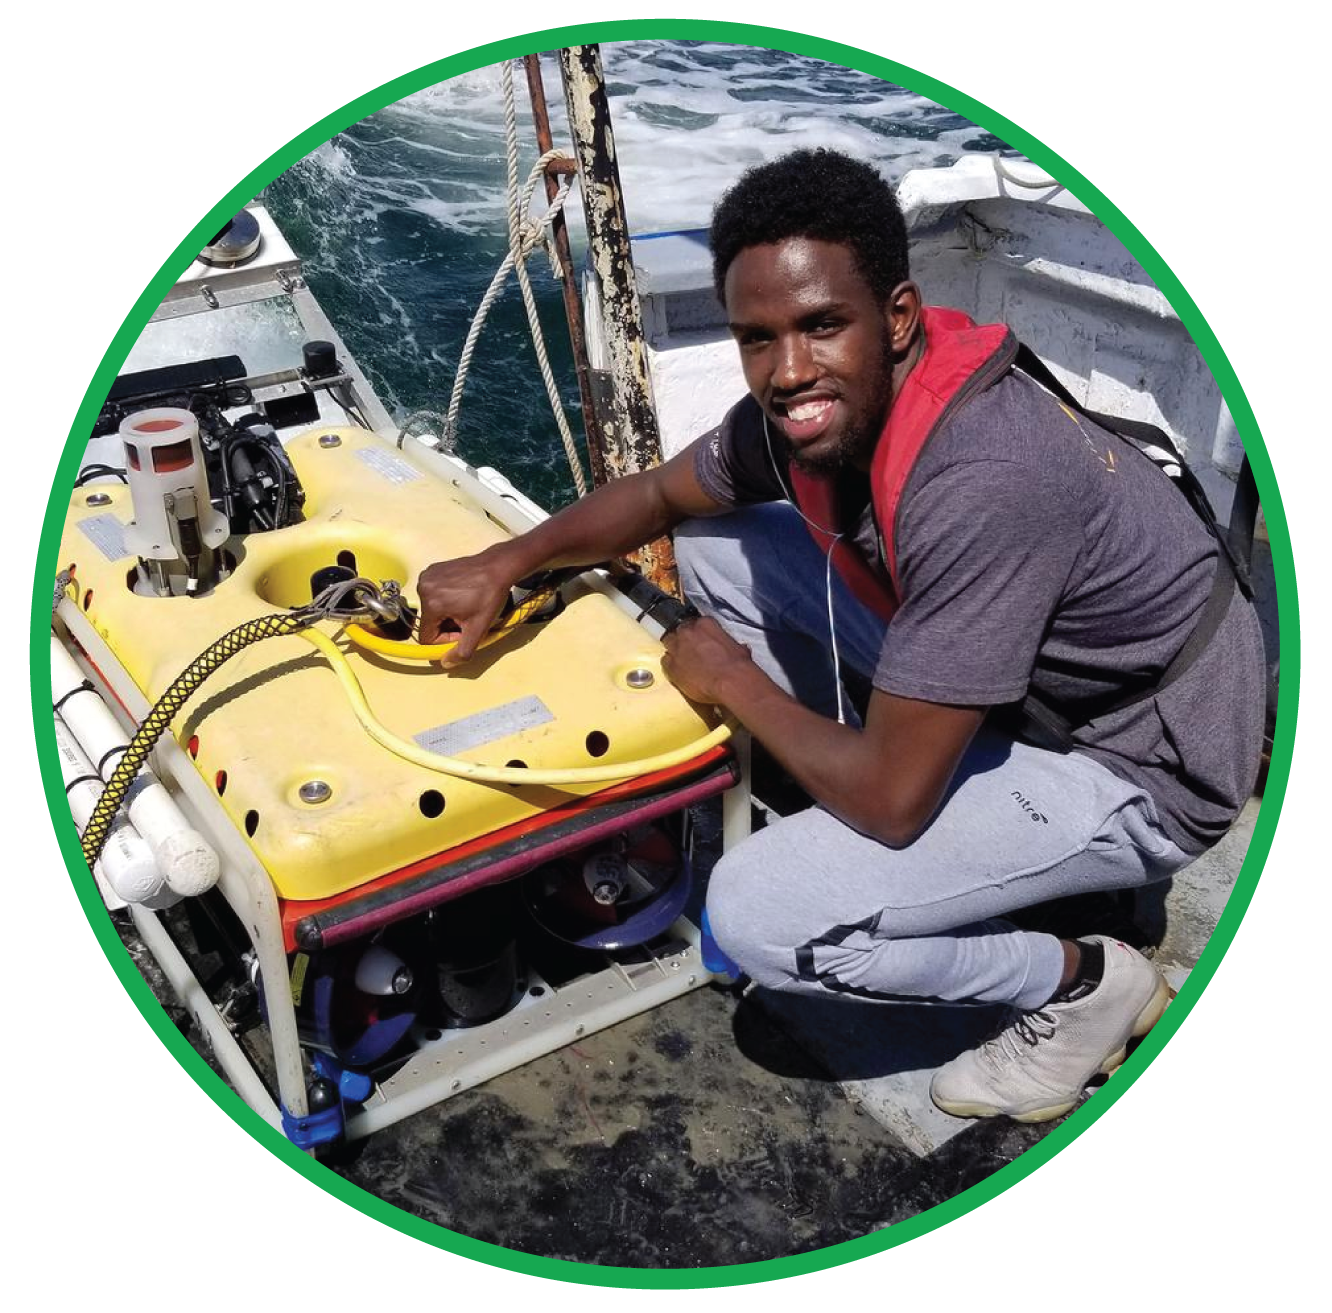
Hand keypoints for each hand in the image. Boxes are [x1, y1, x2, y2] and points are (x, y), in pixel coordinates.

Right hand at [415, 550, 514, 667]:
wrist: (497, 567)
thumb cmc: (489, 596)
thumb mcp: (478, 629)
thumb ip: (462, 651)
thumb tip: (446, 664)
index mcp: (431, 604)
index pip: (427, 637)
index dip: (446, 639)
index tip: (463, 631)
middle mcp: (423, 588)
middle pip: (429, 623)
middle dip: (447, 626)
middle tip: (468, 618)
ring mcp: (427, 577)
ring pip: (431, 610)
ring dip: (447, 613)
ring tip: (466, 605)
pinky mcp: (432, 570)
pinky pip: (433, 595)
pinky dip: (445, 599)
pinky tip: (461, 595)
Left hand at [659, 615, 752, 705]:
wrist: (729, 681)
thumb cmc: (738, 664)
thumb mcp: (738, 648)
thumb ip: (731, 644)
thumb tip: (738, 648)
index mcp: (705, 624)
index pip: (696, 623)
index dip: (698, 633)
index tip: (701, 640)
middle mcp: (687, 632)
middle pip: (680, 631)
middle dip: (684, 639)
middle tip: (691, 650)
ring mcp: (677, 648)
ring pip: (669, 643)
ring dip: (675, 650)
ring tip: (683, 660)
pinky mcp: (671, 665)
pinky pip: (665, 661)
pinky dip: (670, 665)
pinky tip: (678, 671)